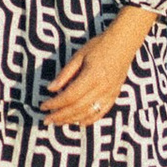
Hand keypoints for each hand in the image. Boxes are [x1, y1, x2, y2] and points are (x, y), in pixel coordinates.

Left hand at [41, 13, 153, 128]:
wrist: (123, 44)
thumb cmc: (99, 46)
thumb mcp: (78, 56)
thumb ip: (65, 74)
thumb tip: (50, 89)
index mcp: (91, 76)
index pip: (69, 96)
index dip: (55, 103)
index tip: (43, 106)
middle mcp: (101, 88)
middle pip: (77, 108)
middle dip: (60, 116)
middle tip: (46, 120)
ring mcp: (109, 94)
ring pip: (88, 113)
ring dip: (71, 120)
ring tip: (58, 122)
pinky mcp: (114, 95)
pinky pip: (101, 112)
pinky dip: (89, 120)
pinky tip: (79, 122)